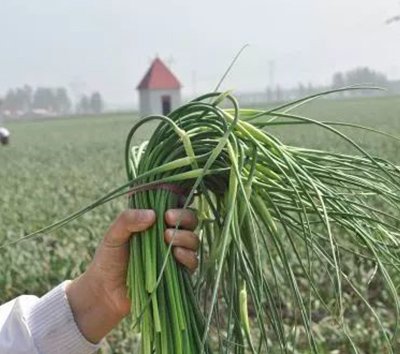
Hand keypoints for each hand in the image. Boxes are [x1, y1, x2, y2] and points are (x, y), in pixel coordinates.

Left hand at [66, 208, 198, 343]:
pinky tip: (176, 254)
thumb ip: (128, 219)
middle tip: (169, 218)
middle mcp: (169, 235)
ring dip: (185, 236)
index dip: (179, 202)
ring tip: (167, 237)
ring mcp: (175, 254)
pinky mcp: (179, 273)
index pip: (176, 206)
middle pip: (190, 220)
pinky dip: (188, 255)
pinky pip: (193, 262)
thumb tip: (153, 214)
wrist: (106, 292)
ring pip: (193, 240)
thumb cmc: (108, 259)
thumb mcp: (114, 235)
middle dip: (184, 217)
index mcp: (156, 221)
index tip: (168, 206)